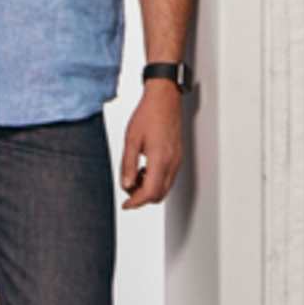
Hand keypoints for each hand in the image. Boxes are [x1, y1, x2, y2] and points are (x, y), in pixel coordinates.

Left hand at [121, 79, 188, 207]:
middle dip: (142, 197)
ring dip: (149, 189)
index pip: (150, 192)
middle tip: (128, 190)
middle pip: (159, 194)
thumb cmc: (148, 114)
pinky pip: (168, 177)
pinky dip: (155, 180)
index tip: (126, 205)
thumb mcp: (130, 140)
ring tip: (135, 175)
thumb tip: (126, 185)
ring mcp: (177, 160)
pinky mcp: (177, 156)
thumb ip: (128, 165)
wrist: (164, 99)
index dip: (136, 202)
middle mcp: (172, 162)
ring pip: (165, 188)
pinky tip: (144, 169)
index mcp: (160, 159)